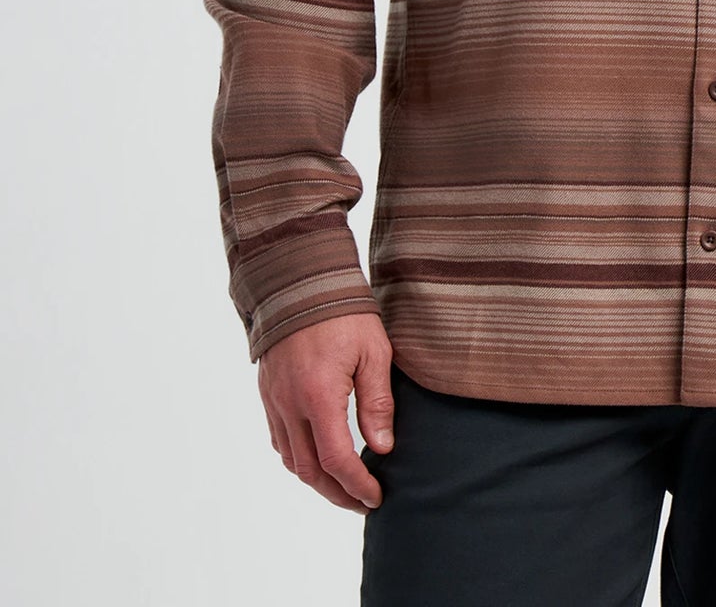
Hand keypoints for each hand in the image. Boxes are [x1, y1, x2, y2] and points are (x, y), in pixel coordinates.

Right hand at [257, 312, 395, 513]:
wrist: (301, 279)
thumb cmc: (343, 311)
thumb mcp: (374, 351)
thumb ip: (377, 402)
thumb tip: (383, 448)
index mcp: (318, 396)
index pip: (337, 459)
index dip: (357, 485)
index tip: (376, 496)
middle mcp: (289, 404)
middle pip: (309, 470)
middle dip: (336, 494)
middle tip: (362, 502)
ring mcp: (274, 400)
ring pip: (290, 459)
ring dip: (316, 480)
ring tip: (343, 486)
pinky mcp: (268, 392)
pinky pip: (279, 439)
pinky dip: (297, 458)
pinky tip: (317, 457)